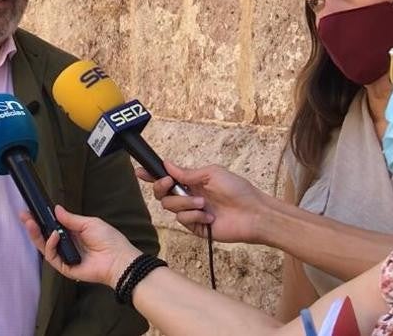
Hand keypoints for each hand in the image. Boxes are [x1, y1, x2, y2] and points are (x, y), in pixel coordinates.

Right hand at [20, 205, 141, 288]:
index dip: (41, 219)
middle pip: (44, 236)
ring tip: (31, 223)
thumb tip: (56, 209)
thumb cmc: (108, 239)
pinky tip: (53, 236)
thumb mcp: (89, 223)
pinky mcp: (65, 267)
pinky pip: (52, 257)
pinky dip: (50, 245)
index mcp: (73, 233)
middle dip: (33, 226)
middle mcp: (67, 245)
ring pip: (45, 246)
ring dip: (36, 234)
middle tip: (24, 215)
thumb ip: (70, 218)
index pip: (52, 226)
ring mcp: (65, 256)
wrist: (118, 259)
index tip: (31, 210)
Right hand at [136, 160, 270, 243]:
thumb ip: (187, 172)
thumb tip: (167, 164)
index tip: (140, 171)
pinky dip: (194, 215)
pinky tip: (208, 216)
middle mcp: (188, 197)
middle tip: (170, 183)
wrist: (253, 213)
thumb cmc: (237, 190)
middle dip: (161, 187)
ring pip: (169, 207)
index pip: (166, 178)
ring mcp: (191, 212)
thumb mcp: (212, 173)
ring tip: (203, 203)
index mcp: (191, 182)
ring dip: (184, 202)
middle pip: (161, 193)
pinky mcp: (195, 227)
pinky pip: (182, 220)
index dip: (151, 175)